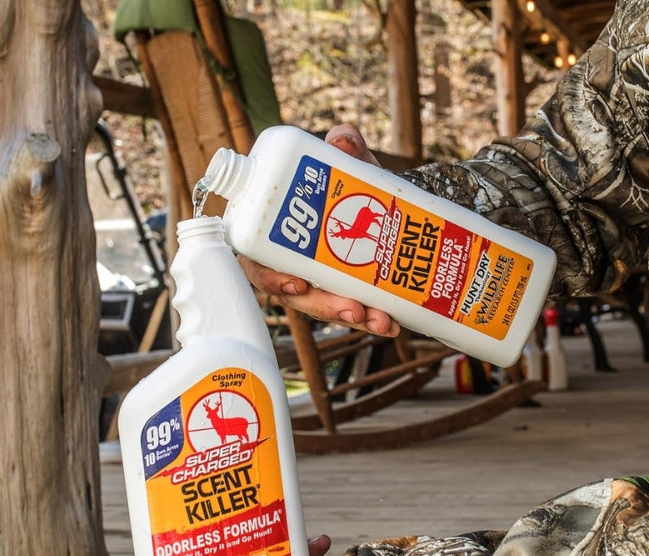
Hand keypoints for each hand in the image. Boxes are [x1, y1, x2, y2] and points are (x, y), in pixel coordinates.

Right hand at [239, 124, 399, 338]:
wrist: (390, 206)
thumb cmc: (354, 186)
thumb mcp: (351, 166)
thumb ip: (347, 148)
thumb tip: (343, 138)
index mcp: (275, 229)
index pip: (257, 258)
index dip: (270, 277)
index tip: (298, 284)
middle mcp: (291, 260)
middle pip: (294, 294)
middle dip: (323, 306)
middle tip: (353, 309)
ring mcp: (317, 281)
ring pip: (324, 307)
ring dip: (351, 317)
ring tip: (380, 320)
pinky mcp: (343, 293)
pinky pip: (351, 312)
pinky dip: (373, 319)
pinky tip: (392, 323)